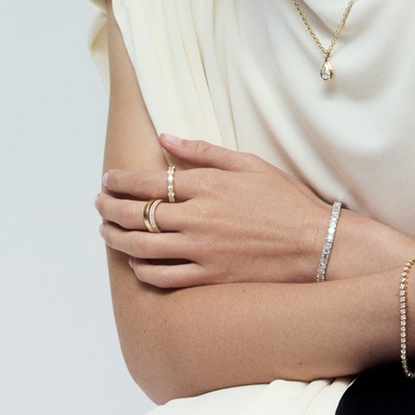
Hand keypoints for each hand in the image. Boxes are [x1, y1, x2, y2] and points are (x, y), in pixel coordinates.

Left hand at [96, 134, 329, 288]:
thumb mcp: (248, 164)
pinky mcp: (209, 277)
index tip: (107, 179)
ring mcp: (202, 251)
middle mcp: (198, 218)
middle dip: (109, 208)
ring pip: (142, 247)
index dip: (120, 180)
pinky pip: (163, 277)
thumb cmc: (285, 201)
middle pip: (137, 214)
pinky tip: (136, 262)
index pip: (148, 181)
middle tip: (99, 204)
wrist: (315, 245)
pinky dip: (142, 270)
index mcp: (207, 186)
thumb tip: (165, 137)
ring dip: (116, 238)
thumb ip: (203, 152)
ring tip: (106, 232)